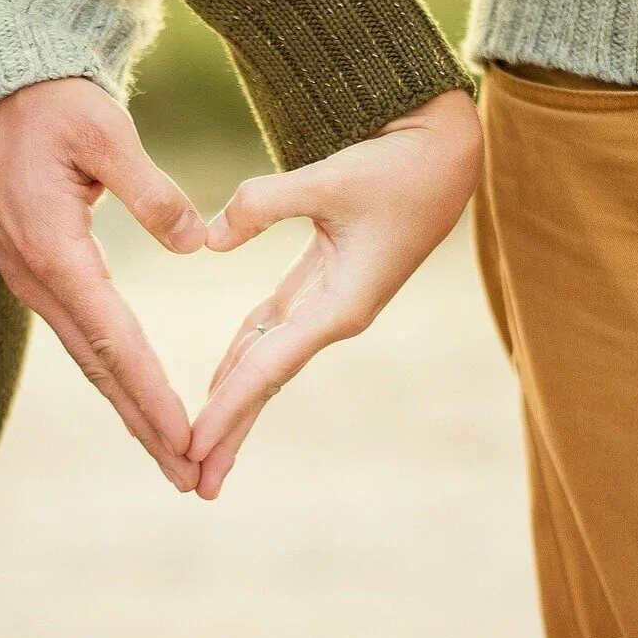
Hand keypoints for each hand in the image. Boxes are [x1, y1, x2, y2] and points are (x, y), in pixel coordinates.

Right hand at [0, 77, 207, 491]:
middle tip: (189, 476)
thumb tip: (195, 243)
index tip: (187, 438)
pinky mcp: (35, 271)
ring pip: (88, 359)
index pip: (114, 339)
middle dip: (145, 425)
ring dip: (129, 408)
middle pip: (100, 368)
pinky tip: (134, 396)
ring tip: (171, 453)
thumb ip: (150, 189)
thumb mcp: (101, 130)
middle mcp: (38, 278)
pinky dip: (111, 374)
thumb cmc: (42, 103)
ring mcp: (31, 279)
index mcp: (55, 250)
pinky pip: (79, 336)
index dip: (152, 393)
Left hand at [188, 88, 482, 498]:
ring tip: (201, 447)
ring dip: (234, 403)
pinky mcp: (323, 283)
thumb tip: (208, 241)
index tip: (192, 447)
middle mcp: (334, 316)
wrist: (445, 154)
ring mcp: (329, 304)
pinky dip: (244, 356)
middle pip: (266, 382)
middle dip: (231, 432)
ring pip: (267, 361)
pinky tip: (220, 381)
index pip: (268, 368)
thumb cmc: (398, 167)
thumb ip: (263, 205)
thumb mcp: (331, 178)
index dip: (227, 408)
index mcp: (341, 306)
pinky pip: (273, 331)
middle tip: (194, 483)